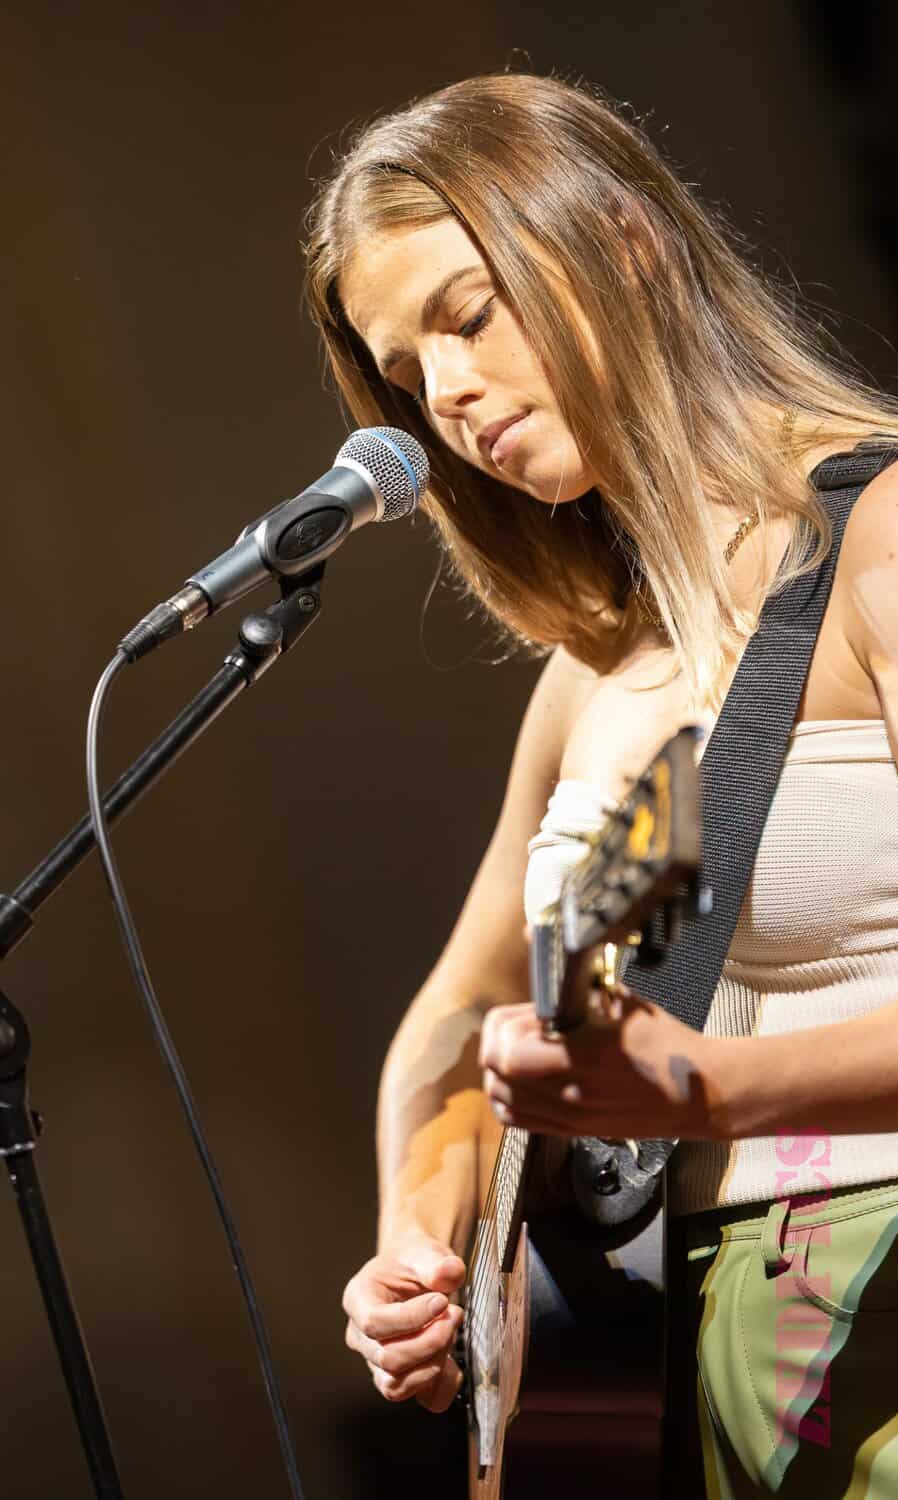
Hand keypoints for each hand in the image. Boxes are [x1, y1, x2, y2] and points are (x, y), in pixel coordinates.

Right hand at [342, 1235, 465, 1410]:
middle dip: (429, 1341)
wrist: (417, 1274)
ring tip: (451, 1333)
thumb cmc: (413, 1263)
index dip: (410, 1318)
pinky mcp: (401, 1379)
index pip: (374, 1322)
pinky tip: (453, 1361)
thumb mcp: (422, 1251)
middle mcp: (361, 1336)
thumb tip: (450, 1272)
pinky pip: (421, 1399)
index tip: (442, 1301)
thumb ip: (436, 1262)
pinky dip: (442, 1386)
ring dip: (433, 1364)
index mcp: (358, 1299)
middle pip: (387, 1358)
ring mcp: (377, 1362)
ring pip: (397, 1385)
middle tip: (455, 1314)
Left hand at [480, 981, 725, 1140]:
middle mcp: (570, 1092)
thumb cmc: (666, 1045)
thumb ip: (574, 978)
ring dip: (500, 1071)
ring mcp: (570, 1116)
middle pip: (496, 1074)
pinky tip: (524, 1078)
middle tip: (521, 1027)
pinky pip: (519, 1120)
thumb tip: (536, 935)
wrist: (699, 1093)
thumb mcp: (620, 999)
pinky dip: (509, 1098)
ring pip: (502, 1100)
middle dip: (498, 1043)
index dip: (505, 1026)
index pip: (507, 1053)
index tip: (526, 1012)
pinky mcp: (573, 1130)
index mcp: (583, 1058)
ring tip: (522, 1051)